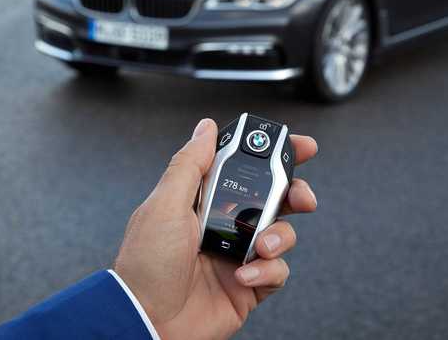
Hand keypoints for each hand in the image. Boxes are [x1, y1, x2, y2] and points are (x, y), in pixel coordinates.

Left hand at [113, 118, 317, 339]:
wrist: (146, 322)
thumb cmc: (145, 265)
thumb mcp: (164, 205)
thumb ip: (190, 164)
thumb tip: (206, 128)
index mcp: (204, 199)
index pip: (245, 167)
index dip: (274, 154)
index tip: (301, 145)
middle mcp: (225, 223)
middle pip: (274, 197)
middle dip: (295, 192)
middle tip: (302, 197)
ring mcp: (239, 253)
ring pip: (282, 232)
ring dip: (279, 236)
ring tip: (260, 246)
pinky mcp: (249, 284)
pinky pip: (277, 270)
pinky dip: (267, 270)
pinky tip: (243, 274)